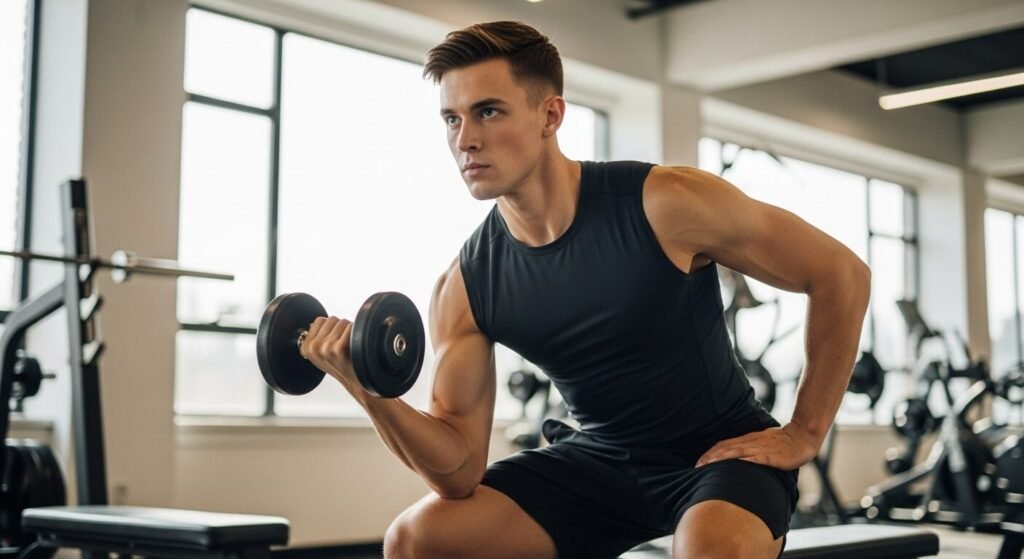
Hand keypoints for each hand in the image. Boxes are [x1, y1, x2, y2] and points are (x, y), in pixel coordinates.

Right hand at [299, 316, 357, 388]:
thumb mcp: (320, 354)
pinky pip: (349, 327)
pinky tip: (354, 345)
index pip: (319, 321)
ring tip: (349, 345)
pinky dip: (355, 332)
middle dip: (339, 328)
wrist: (356, 382)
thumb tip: (317, 323)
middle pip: (331, 319)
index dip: (330, 328)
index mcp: (306, 348)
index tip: (334, 340)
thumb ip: (316, 338)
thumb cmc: (341, 366)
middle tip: (343, 343)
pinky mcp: (339, 348)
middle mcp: (314, 348)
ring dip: (348, 330)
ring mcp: (326, 348)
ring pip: (341, 322)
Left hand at [695, 422, 819, 470]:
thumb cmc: (781, 441)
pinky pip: (761, 458)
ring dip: (724, 458)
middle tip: (697, 465)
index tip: (698, 462)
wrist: (803, 436)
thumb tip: (731, 457)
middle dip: (711, 457)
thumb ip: (746, 448)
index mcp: (747, 440)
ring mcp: (763, 449)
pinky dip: (750, 460)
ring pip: (740, 452)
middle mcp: (752, 443)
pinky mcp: (775, 456)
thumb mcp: (760, 442)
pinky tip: (741, 463)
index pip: (724, 445)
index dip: (710, 453)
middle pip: (727, 448)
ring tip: (711, 464)